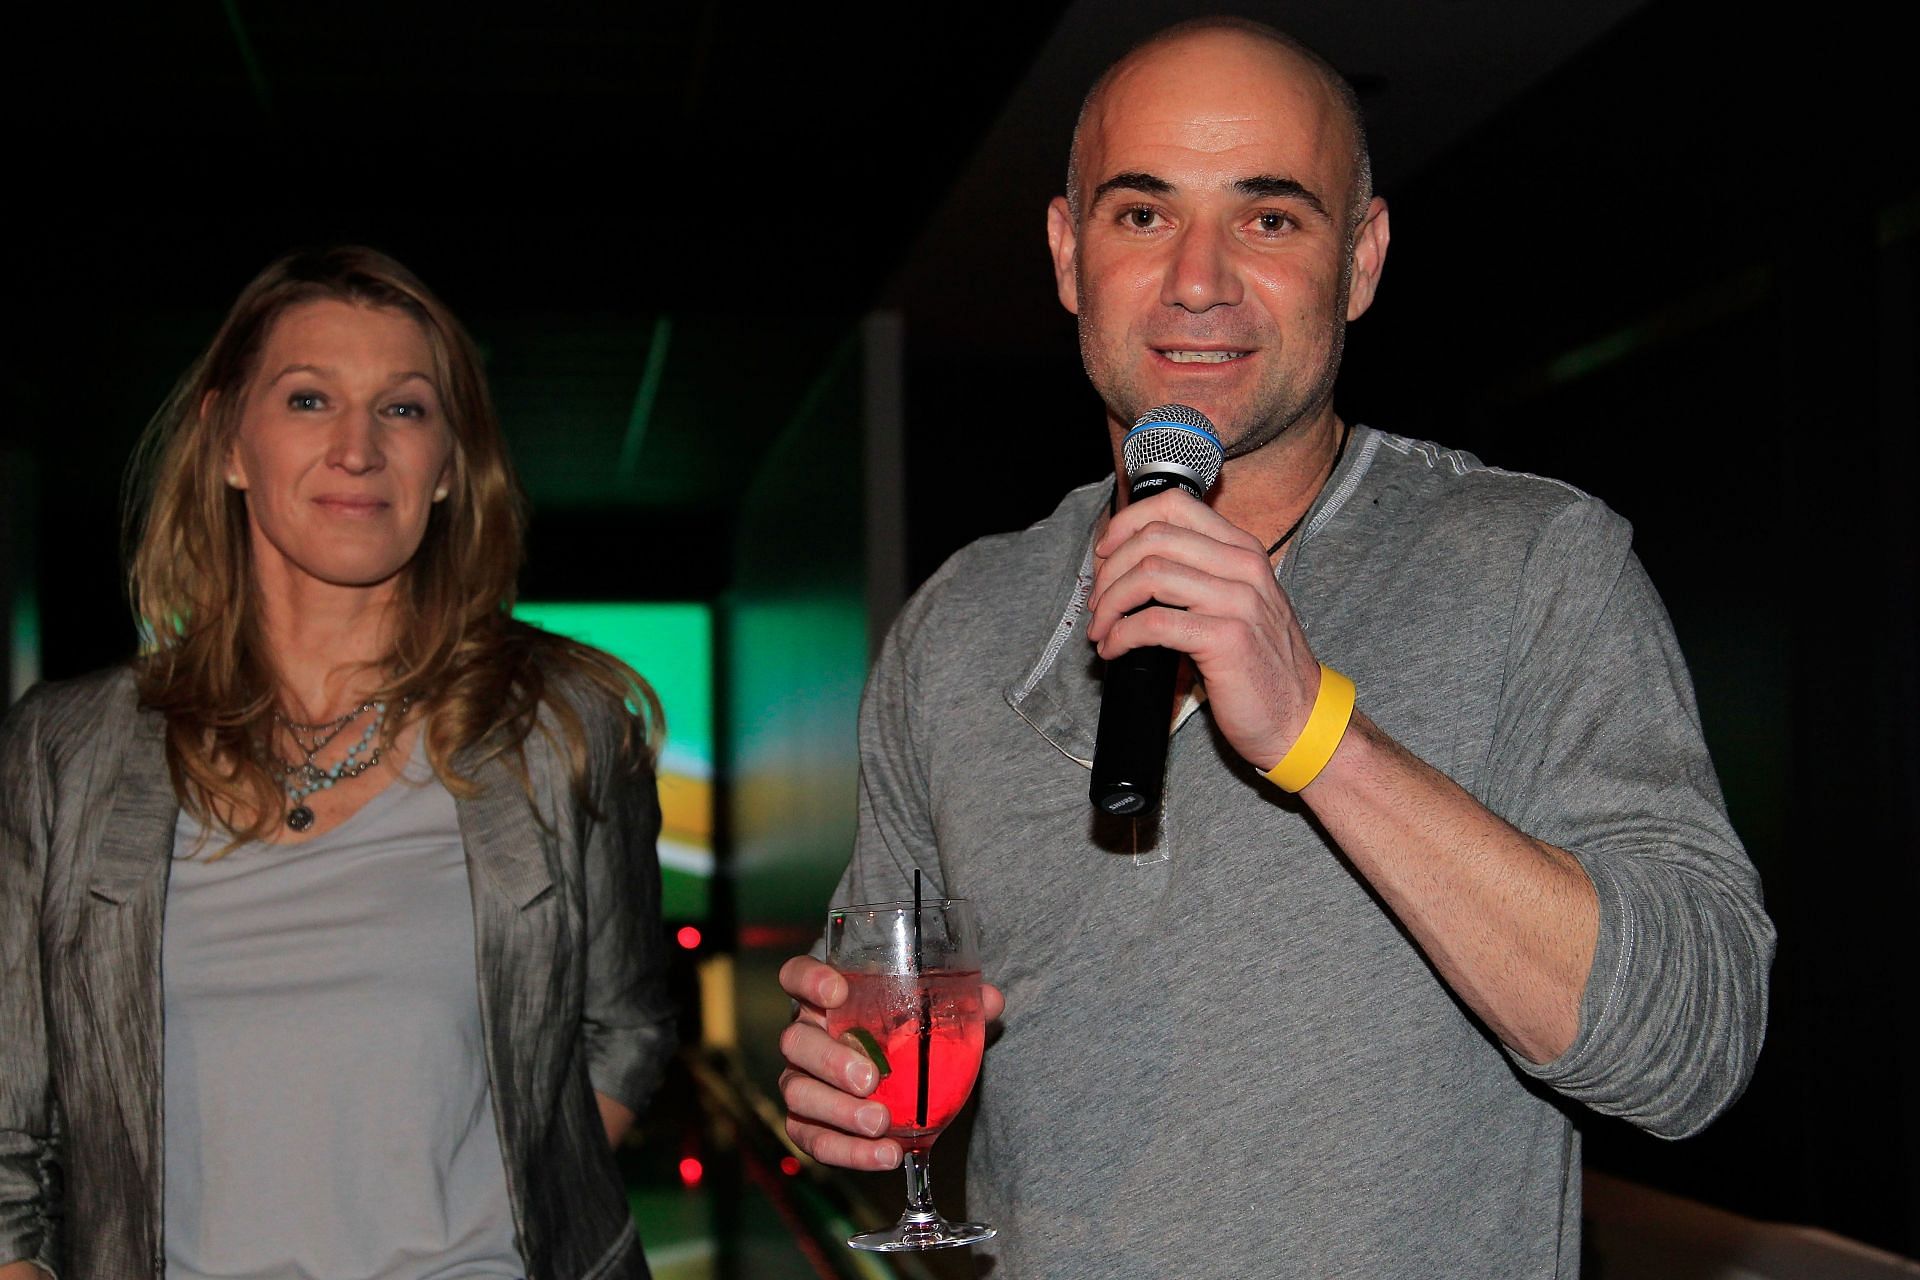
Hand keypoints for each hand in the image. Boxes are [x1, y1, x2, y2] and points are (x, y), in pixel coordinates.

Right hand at [777, 954, 1004, 1170]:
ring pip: (799, 1094)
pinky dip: (849, 1152)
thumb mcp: (929, 1016)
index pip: (796, 976)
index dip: (808, 980)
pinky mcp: (808, 1124)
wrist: (897, 1080)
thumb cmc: (903, 1035)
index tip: (837, 991)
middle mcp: (806, 1037)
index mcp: (826, 1001)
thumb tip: (992, 1001)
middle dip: (831, 1061)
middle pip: (796, 1042)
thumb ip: (960, 1005)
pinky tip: (885, 1155)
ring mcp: (802, 1082)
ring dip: (839, 1112)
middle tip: (870, 1079)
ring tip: (881, 1123)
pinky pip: (815, 1140)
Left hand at [1087, 489, 1321, 771]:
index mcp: (1243, 550)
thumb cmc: (1261, 663)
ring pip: (1148, 575)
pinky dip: (1121, 634)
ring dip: (1110, 603)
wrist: (1300, 714)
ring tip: (1102, 628)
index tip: (1104, 553)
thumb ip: (1199, 575)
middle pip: (1153, 538)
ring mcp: (1238, 601)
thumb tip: (1130, 567)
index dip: (1127, 523)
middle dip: (1109, 570)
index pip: (1175, 504)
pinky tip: (1114, 649)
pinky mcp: (1226, 640)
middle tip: (1097, 602)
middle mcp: (1243, 567)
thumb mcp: (1239, 602)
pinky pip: (1153, 623)